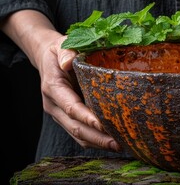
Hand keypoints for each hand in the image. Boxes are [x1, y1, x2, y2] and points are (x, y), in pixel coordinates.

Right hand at [0, 10, 120, 151]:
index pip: (71, 107)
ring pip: (78, 134)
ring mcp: (60, 114)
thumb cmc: (59, 51)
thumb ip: (66, 52)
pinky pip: (80, 133)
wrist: (48, 59)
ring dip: (98, 142)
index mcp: (53, 88)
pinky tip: (112, 142)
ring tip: (120, 146)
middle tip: (118, 143)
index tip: (103, 125)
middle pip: (75, 127)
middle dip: (97, 137)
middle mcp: (54, 105)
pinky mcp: (67, 118)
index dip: (87, 117)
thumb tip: (69, 62)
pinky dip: (95, 140)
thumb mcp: (61, 45)